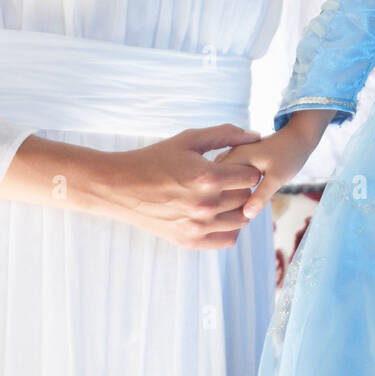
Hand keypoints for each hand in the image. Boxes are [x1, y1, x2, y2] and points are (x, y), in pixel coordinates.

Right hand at [93, 123, 264, 249]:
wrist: (120, 187)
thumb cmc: (154, 158)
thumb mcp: (188, 140)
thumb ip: (224, 134)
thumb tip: (255, 135)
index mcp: (208, 177)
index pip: (251, 176)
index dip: (247, 168)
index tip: (236, 165)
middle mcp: (206, 205)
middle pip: (247, 198)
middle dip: (243, 186)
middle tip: (231, 179)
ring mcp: (197, 226)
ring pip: (241, 220)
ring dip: (238, 207)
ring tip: (224, 196)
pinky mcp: (188, 241)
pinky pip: (226, 240)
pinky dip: (229, 228)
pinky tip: (217, 214)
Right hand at [215, 123, 322, 220]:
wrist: (296, 138)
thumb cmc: (289, 155)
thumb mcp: (277, 177)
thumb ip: (262, 195)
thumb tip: (247, 214)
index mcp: (233, 159)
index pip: (216, 186)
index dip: (224, 203)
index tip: (238, 211)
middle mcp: (226, 158)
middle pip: (213, 187)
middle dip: (223, 203)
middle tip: (241, 211)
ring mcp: (228, 161)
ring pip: (217, 186)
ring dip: (225, 199)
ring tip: (239, 207)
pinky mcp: (232, 165)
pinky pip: (223, 183)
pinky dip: (229, 194)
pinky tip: (238, 201)